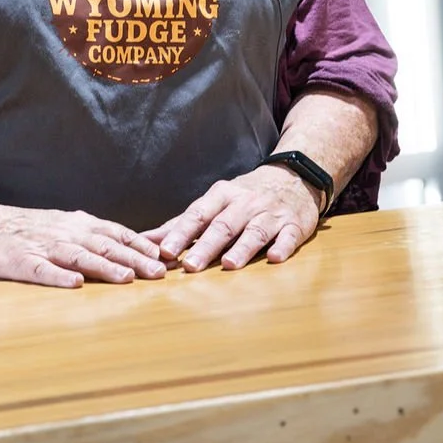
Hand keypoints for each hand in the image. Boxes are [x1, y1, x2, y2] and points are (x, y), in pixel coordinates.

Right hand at [0, 206, 167, 288]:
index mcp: (75, 224)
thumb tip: (129, 247)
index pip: (115, 232)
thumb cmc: (24, 229)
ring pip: (78, 256)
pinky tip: (75, 285)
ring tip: (126, 278)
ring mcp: (41, 247)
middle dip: (134, 258)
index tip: (168, 256)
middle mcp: (63, 233)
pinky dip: (59, 277)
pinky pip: (41, 270)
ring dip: (104, 267)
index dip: (142, 244)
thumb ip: (91, 235)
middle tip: (159, 273)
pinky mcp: (19, 262)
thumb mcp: (61, 225)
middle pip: (103, 244)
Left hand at [142, 166, 322, 272]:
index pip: (198, 215)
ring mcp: (271, 213)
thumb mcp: (215, 202)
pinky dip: (282, 246)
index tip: (165, 252)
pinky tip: (275, 258)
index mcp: (222, 196)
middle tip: (190, 266)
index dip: (180, 233)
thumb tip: (147, 240)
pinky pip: (289, 236)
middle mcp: (245, 203)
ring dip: (242, 248)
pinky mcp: (295, 224)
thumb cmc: (245, 195)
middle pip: (223, 225)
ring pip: (254, 231)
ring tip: (228, 264)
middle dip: (206, 246)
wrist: (293, 176)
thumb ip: (183, 223)